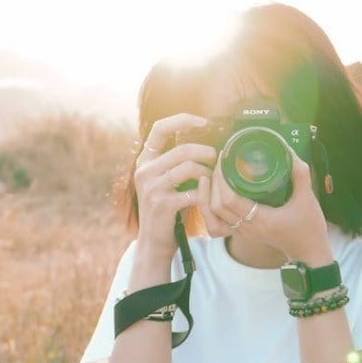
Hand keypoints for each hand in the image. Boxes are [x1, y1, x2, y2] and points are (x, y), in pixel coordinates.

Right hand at [133, 114, 216, 257]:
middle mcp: (144, 170)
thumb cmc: (166, 209)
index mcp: (145, 161)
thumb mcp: (163, 181)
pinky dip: (205, 193)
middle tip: (217, 160)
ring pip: (189, 167)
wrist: (154, 242)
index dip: (182, 120)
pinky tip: (208, 197)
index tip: (204, 121)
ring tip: (214, 180)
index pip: (159, 128)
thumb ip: (174, 162)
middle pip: (183, 149)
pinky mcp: (162, 204)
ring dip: (208, 173)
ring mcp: (151, 187)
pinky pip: (193, 191)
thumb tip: (203, 142)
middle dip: (206, 153)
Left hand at [200, 154, 332, 264]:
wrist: (309, 253)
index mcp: (261, 220)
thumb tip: (288, 150)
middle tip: (219, 162)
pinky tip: (212, 195)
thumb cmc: (309, 227)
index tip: (225, 160)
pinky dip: (209, 211)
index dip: (222, 178)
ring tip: (210, 177)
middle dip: (213, 182)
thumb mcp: (307, 198)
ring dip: (206, 197)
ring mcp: (243, 233)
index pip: (230, 200)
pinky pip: (217, 225)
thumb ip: (299, 174)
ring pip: (212, 218)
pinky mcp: (242, 234)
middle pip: (216, 206)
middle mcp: (248, 228)